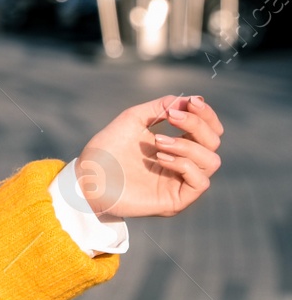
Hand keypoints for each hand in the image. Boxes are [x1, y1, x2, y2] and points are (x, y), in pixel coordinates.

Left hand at [74, 94, 223, 219]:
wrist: (86, 176)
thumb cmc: (106, 149)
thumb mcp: (133, 119)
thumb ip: (161, 107)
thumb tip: (192, 99)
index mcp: (176, 145)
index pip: (208, 129)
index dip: (206, 114)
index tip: (191, 102)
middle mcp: (182, 164)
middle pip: (213, 142)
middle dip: (197, 125)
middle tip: (172, 117)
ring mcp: (180, 182)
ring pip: (211, 161)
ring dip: (187, 145)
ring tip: (158, 142)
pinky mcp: (176, 200)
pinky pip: (200, 182)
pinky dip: (184, 164)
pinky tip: (160, 157)